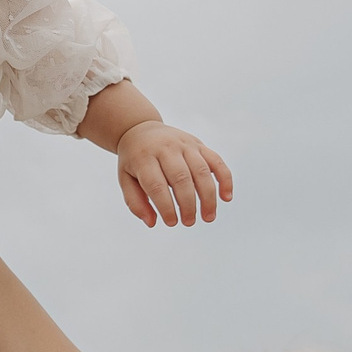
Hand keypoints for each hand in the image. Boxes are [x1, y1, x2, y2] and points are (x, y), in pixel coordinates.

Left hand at [117, 121, 232, 226]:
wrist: (141, 129)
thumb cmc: (134, 160)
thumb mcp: (125, 179)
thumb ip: (135, 202)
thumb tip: (152, 223)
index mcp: (144, 157)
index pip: (157, 185)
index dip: (166, 207)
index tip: (172, 223)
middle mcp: (166, 148)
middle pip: (181, 179)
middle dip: (188, 205)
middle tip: (189, 222)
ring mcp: (184, 144)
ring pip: (201, 171)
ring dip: (208, 197)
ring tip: (208, 217)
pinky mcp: (198, 144)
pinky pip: (216, 160)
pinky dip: (225, 179)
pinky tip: (226, 197)